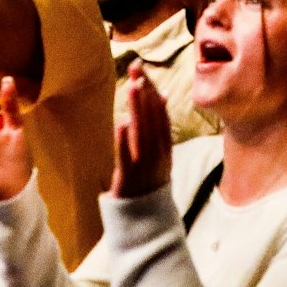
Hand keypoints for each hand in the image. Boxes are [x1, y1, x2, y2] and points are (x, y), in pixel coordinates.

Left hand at [110, 61, 172, 199]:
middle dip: (145, 92)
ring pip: (142, 132)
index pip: (160, 113)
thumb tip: (162, 96)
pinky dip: (124, 140)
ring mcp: (144, 165)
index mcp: (165, 145)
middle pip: (152, 118)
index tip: (143, 72)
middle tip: (136, 70)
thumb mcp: (161, 151)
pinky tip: (122, 123)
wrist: (145, 216)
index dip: (152, 91)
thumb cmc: (150, 179)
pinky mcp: (129, 177)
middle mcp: (157, 153)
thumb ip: (159, 126)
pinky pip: (126, 157)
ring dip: (138, 109)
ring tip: (134, 87)